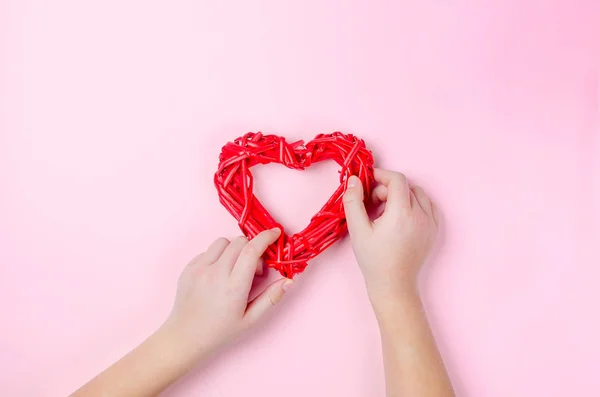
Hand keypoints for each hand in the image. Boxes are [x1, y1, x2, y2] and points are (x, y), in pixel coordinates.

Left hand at [162, 229, 291, 368]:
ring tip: (235, 268)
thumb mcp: (250, 320)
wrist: (185, 336)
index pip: (251, 251)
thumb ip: (271, 298)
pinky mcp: (188, 268)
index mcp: (233, 287)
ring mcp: (199, 269)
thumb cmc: (220, 331)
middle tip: (254, 269)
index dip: (266, 238)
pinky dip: (218, 256)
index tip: (275, 233)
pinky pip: (208, 251)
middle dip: (252, 248)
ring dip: (234, 249)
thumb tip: (289, 281)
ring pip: (223, 242)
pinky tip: (219, 274)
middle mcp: (215, 274)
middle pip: (239, 242)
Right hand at [343, 169, 438, 314]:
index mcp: (402, 213)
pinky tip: (403, 216)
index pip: (397, 179)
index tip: (368, 183)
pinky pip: (429, 206)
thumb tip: (354, 179)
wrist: (394, 284)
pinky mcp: (434, 230)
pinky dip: (416, 204)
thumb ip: (353, 201)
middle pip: (406, 186)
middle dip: (388, 188)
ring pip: (418, 194)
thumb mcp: (357, 230)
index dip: (381, 176)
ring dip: (402, 195)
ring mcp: (430, 223)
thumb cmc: (374, 259)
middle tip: (373, 204)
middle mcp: (421, 215)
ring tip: (387, 212)